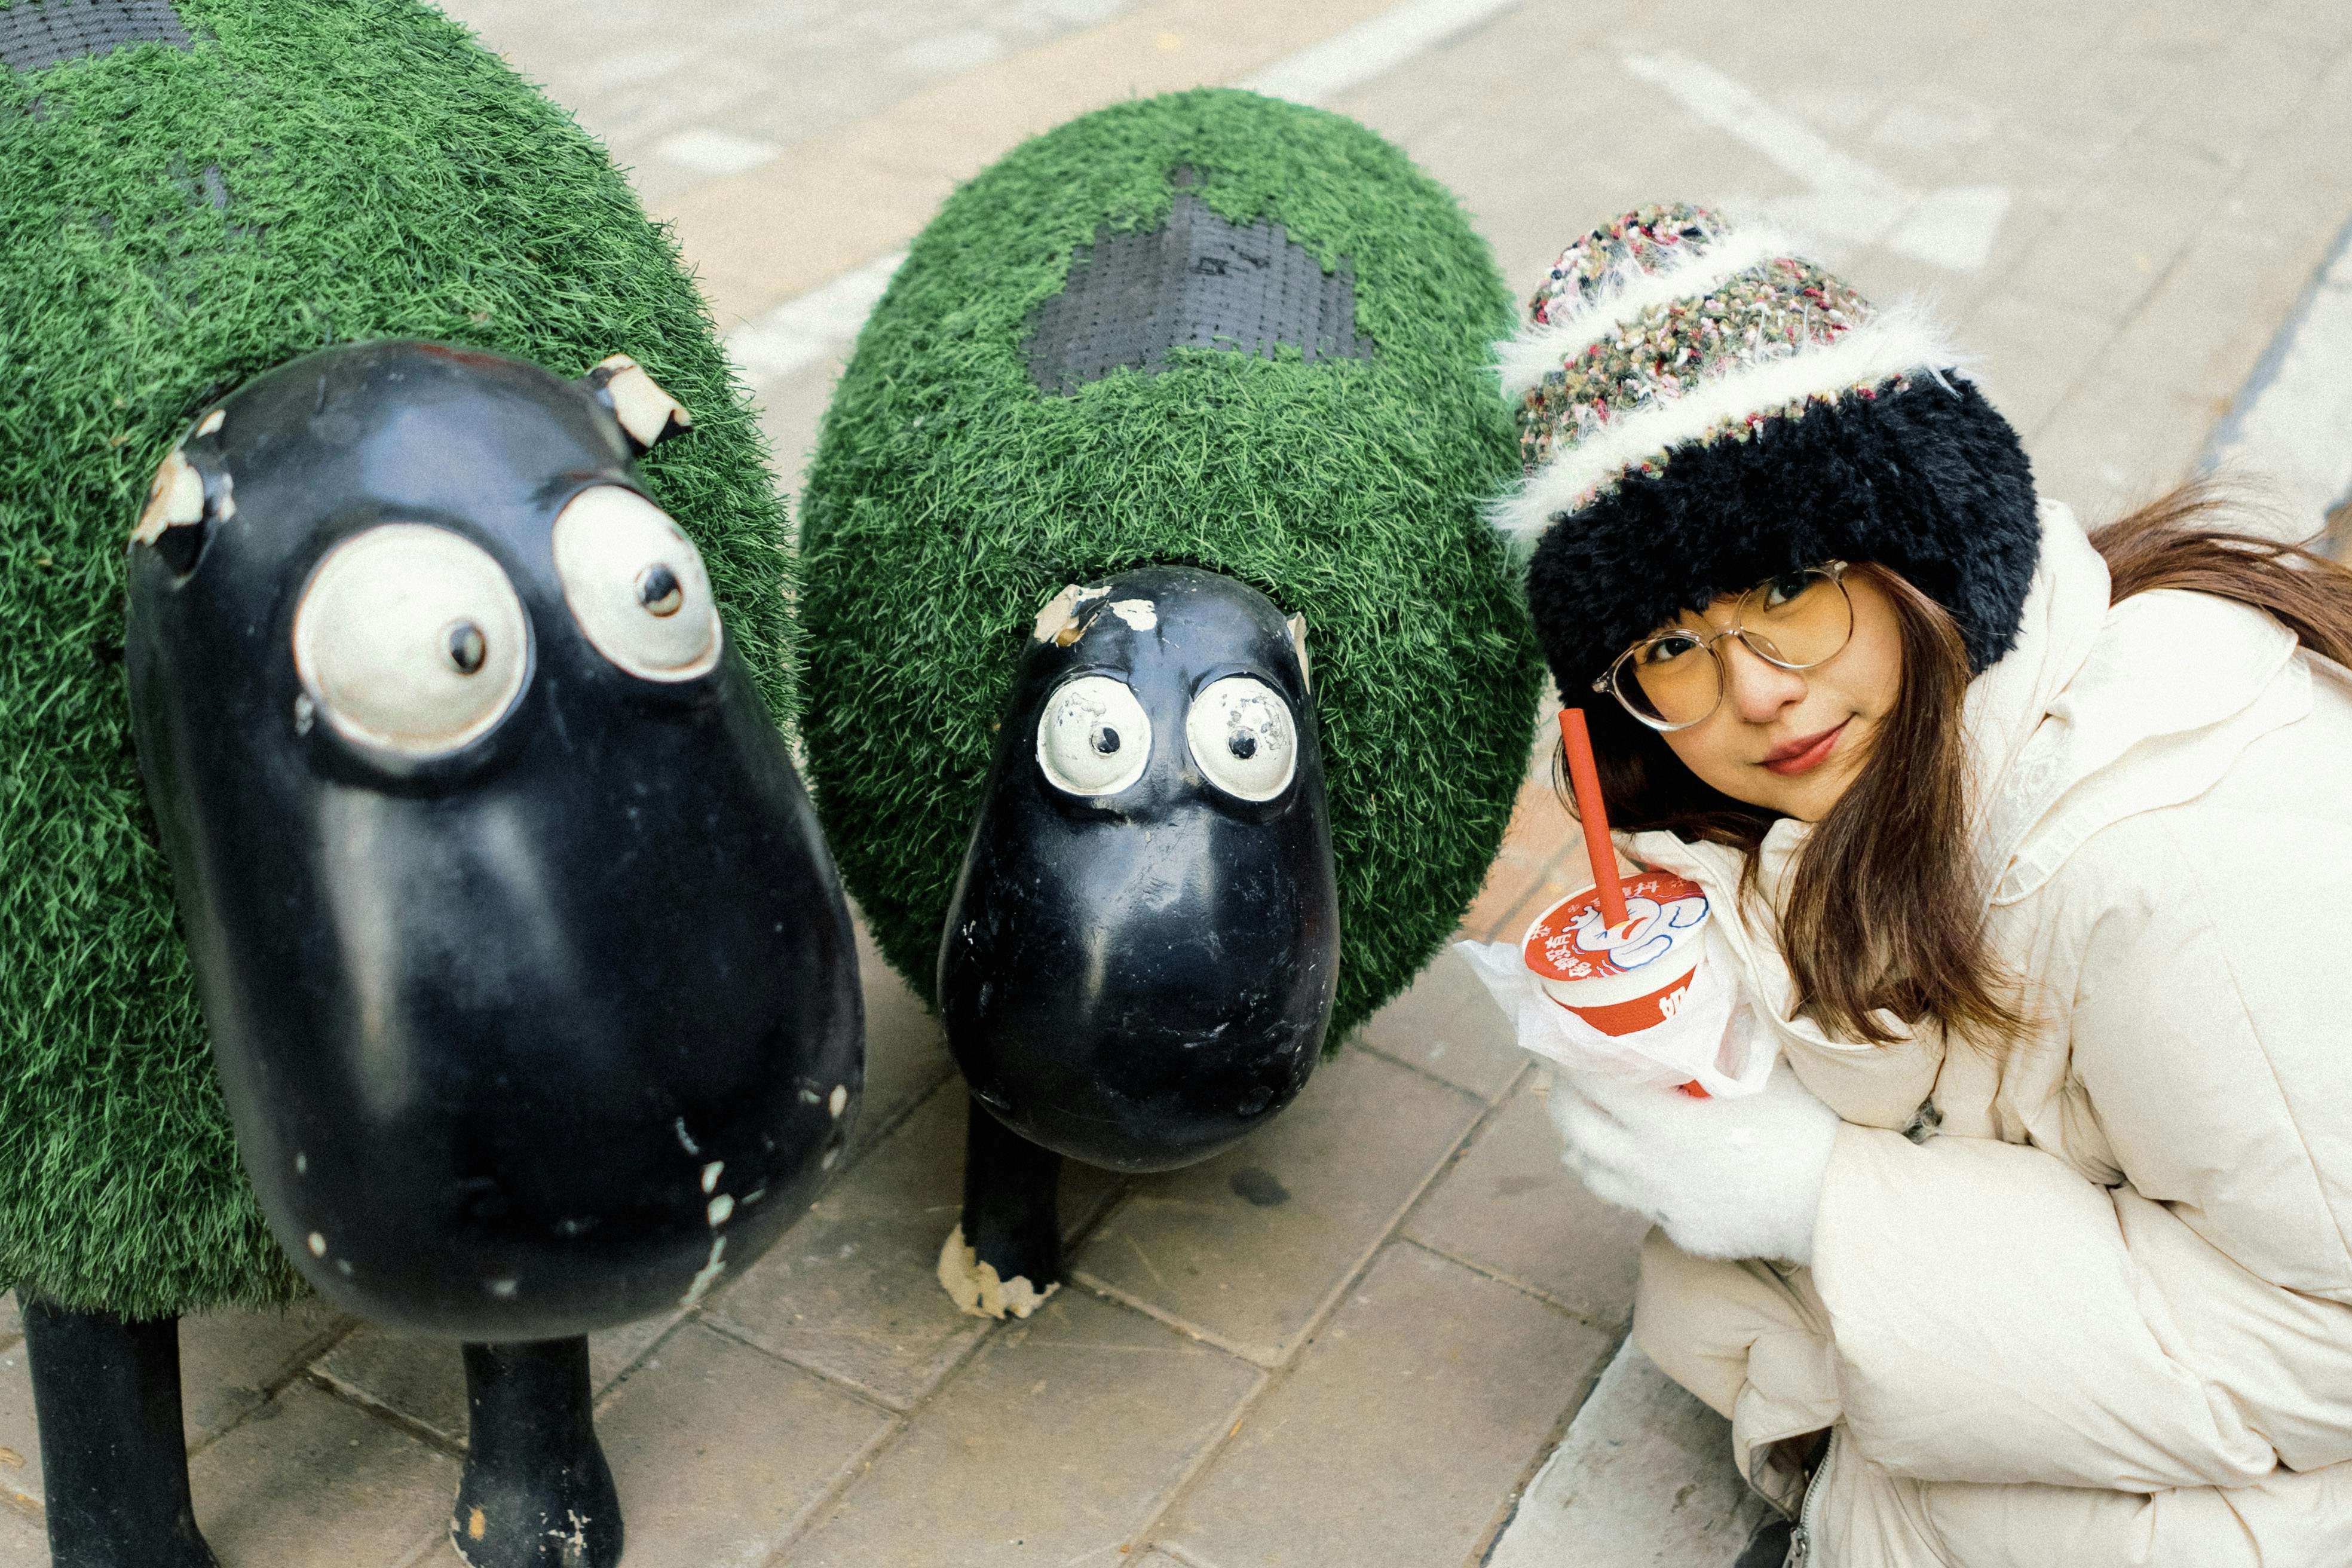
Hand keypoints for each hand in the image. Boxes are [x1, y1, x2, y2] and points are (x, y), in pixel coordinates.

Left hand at [1548, 1057, 1838, 1263]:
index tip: (1559, 1044)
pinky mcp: (1684, 1234)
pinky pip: (1641, 1205)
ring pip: (1595, 1179)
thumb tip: (1710, 1003)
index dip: (1568, 1063)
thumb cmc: (1808, 1131)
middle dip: (1561, 1104)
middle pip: (1576, 1134)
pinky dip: (1633, 1183)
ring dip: (1583, 1149)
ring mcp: (1664, 1207)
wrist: (1838, 1207)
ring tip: (1585, 1130)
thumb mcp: (1765, 1074)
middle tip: (1564, 1083)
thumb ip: (1726, 1044)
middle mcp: (1651, 1169)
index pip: (1591, 1088)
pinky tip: (1647, 1168)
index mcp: (1665, 1124)